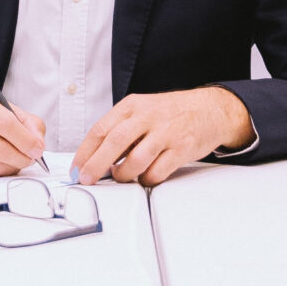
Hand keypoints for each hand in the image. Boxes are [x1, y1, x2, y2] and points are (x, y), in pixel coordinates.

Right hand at [0, 90, 45, 175]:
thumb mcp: (8, 110)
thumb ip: (30, 124)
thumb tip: (38, 145)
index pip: (5, 123)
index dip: (25, 140)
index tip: (38, 150)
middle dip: (20, 158)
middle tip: (31, 159)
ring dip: (11, 167)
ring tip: (18, 161)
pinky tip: (1, 162)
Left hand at [73, 87, 252, 186]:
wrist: (210, 110)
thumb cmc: (171, 113)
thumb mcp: (142, 111)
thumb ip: (120, 130)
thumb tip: (94, 157)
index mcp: (132, 106)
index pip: (100, 129)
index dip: (85, 151)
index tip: (76, 168)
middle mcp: (148, 117)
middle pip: (114, 142)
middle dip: (96, 165)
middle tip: (87, 179)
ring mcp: (166, 132)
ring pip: (136, 160)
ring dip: (124, 174)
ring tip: (121, 176)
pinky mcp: (181, 149)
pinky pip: (157, 171)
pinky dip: (147, 179)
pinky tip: (145, 176)